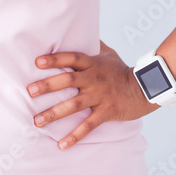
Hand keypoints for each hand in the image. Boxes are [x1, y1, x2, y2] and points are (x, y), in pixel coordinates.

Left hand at [26, 39, 158, 149]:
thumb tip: (80, 30)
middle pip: (68, 81)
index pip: (71, 58)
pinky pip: (88, 126)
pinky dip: (75, 136)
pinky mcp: (106, 112)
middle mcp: (93, 79)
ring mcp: (99, 96)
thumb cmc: (122, 71)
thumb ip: (93, 45)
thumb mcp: (108, 54)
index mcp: (92, 64)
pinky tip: (62, 145)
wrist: (145, 89)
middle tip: (30, 91)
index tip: (37, 62)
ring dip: (54, 113)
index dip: (55, 59)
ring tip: (37, 121)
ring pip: (73, 105)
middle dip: (47, 86)